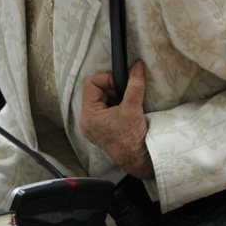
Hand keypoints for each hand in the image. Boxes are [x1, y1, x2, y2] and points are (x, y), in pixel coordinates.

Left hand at [80, 61, 154, 179]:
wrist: (138, 159)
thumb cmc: (132, 139)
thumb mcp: (133, 107)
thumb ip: (135, 85)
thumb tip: (137, 66)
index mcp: (88, 114)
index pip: (91, 83)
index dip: (107, 80)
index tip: (122, 84)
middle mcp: (86, 120)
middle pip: (95, 90)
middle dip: (112, 89)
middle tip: (126, 96)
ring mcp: (93, 125)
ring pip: (101, 99)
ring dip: (115, 97)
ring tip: (126, 105)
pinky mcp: (100, 128)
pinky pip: (105, 109)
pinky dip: (116, 106)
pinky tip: (125, 112)